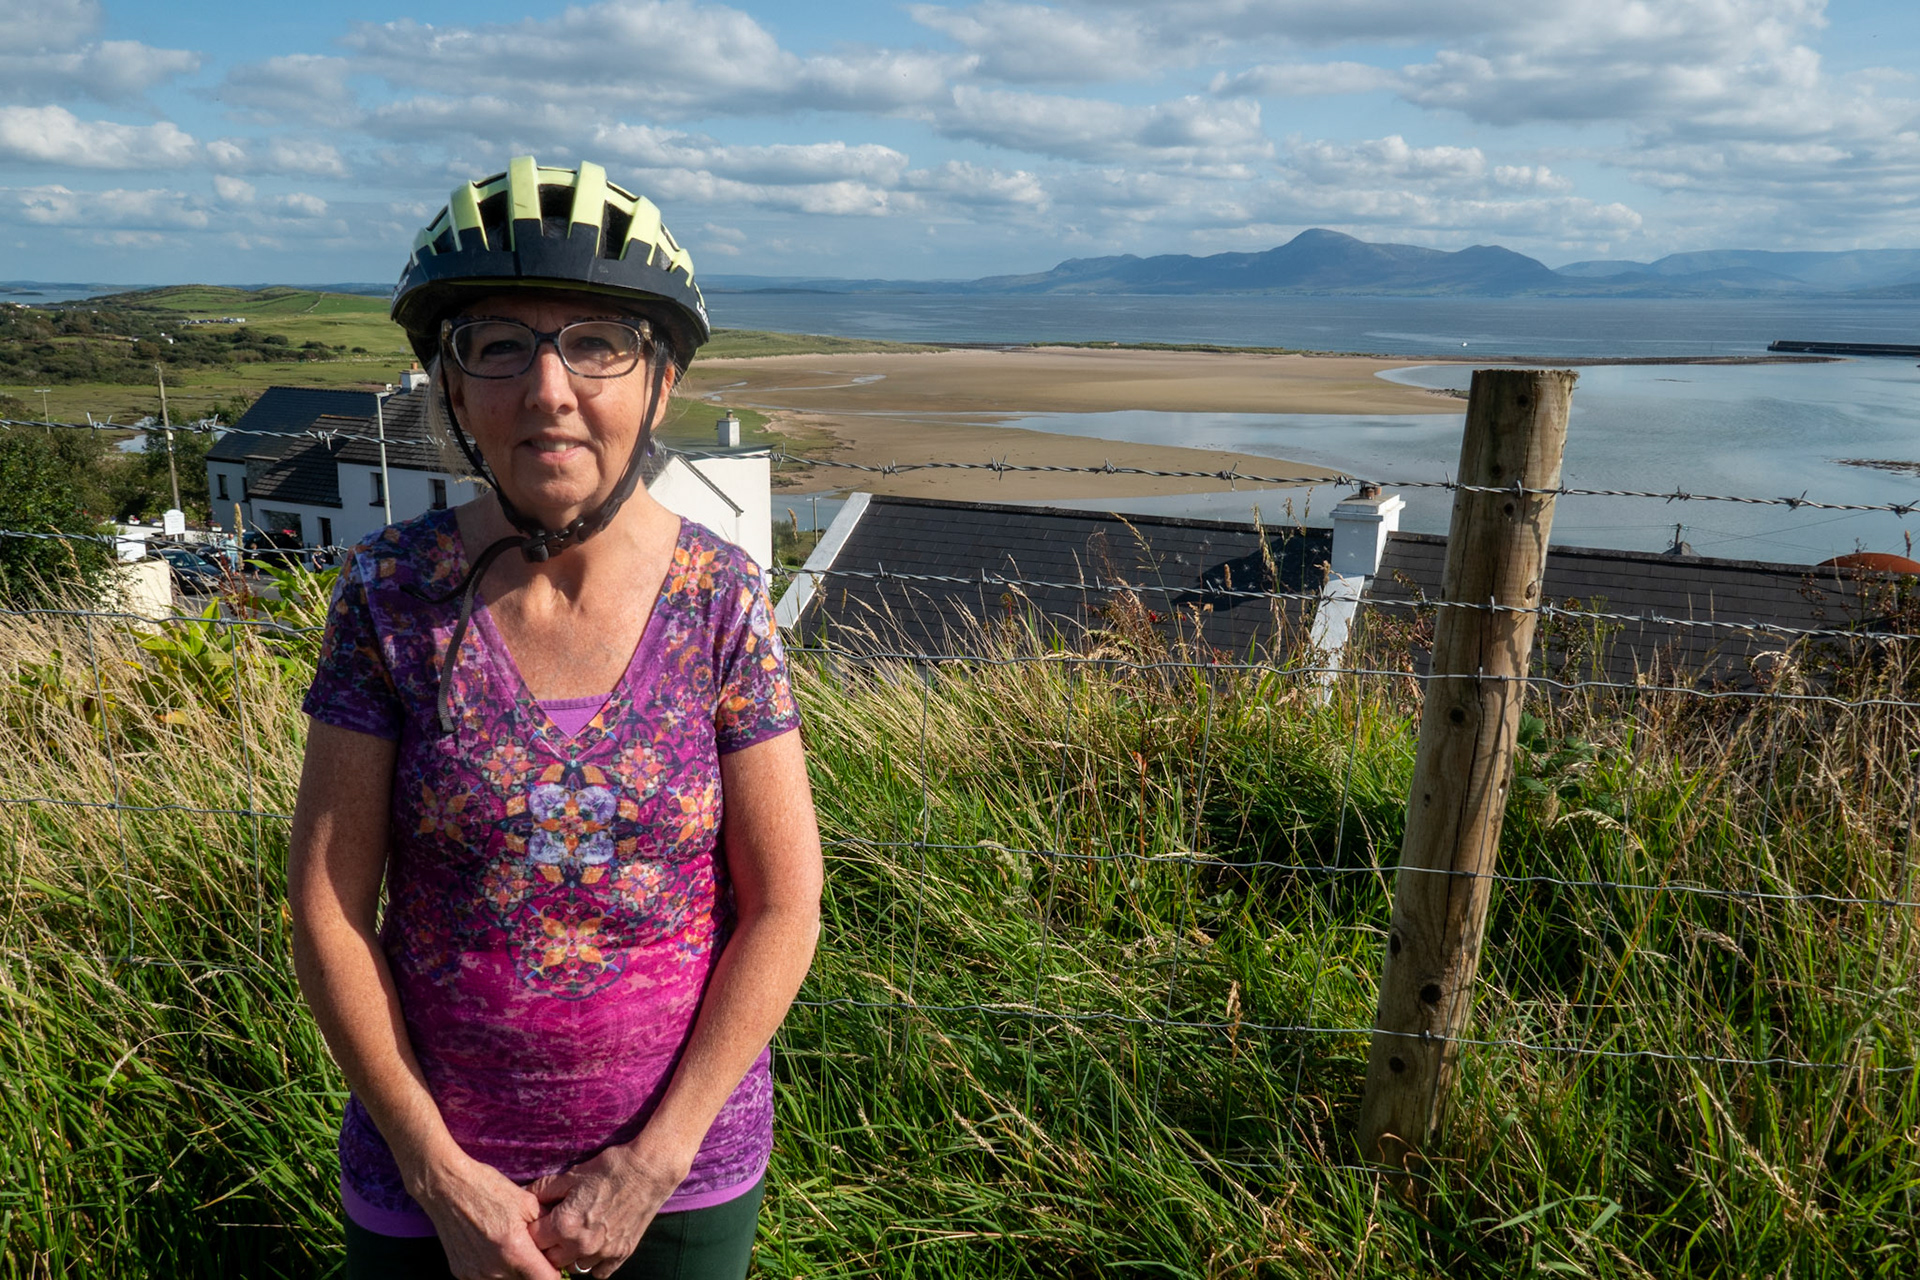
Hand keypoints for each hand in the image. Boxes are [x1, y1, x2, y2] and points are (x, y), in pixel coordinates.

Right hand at [411, 1152, 562, 1279]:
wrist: (446, 1186)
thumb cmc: (488, 1189)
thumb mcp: (528, 1202)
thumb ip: (548, 1227)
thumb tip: (560, 1242)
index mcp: (514, 1251)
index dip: (555, 1273)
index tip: (554, 1263)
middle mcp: (494, 1269)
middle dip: (533, 1269)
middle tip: (531, 1248)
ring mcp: (475, 1274)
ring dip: (513, 1270)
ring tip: (510, 1245)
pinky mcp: (461, 1272)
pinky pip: (486, 1277)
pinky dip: (494, 1267)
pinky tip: (491, 1246)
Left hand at [528, 1144, 688, 1277]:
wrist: (648, 1170)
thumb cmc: (609, 1169)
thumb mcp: (571, 1174)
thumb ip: (543, 1190)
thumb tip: (523, 1195)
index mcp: (565, 1224)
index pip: (533, 1239)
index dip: (534, 1228)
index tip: (540, 1220)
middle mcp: (581, 1244)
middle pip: (550, 1259)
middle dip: (549, 1246)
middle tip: (555, 1229)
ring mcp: (602, 1252)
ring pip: (573, 1267)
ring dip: (570, 1255)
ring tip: (575, 1236)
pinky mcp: (621, 1254)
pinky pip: (599, 1273)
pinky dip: (594, 1263)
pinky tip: (594, 1245)